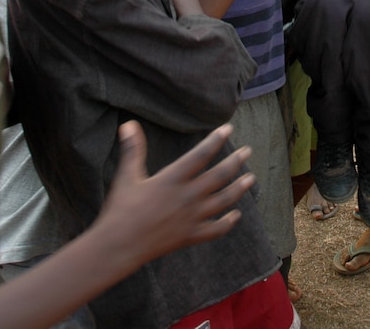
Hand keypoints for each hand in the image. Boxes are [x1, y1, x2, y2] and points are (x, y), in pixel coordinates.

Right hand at [98, 122, 254, 264]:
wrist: (119, 245)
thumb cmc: (121, 209)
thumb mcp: (126, 176)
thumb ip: (133, 149)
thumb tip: (128, 124)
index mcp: (172, 179)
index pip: (200, 155)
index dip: (215, 140)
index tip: (228, 129)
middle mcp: (187, 196)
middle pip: (219, 176)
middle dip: (235, 162)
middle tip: (248, 151)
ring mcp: (191, 218)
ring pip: (223, 200)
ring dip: (239, 189)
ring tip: (251, 179)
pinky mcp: (190, 236)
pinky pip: (215, 230)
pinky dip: (228, 223)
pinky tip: (236, 216)